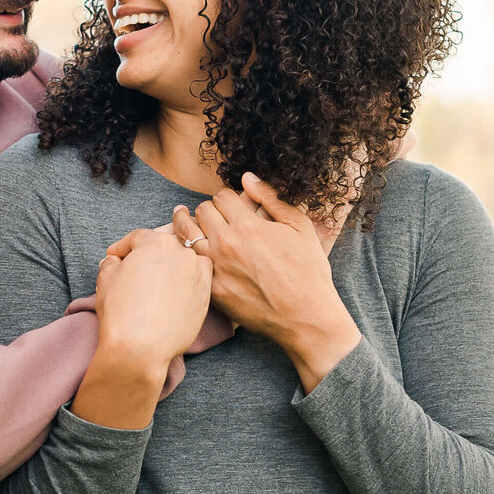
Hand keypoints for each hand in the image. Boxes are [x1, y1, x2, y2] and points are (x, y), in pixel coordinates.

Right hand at [72, 228, 213, 428]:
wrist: (141, 347)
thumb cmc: (121, 312)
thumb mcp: (105, 279)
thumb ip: (111, 262)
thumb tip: (115, 261)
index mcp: (155, 242)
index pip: (138, 237)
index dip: (123, 247)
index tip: (116, 257)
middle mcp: (181, 252)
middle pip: (163, 246)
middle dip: (148, 255)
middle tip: (135, 271)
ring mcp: (197, 272)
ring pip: (184, 260)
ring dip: (171, 266)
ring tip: (157, 283)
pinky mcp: (207, 294)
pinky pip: (198, 279)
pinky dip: (188, 281)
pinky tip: (173, 295)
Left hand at [172, 175, 360, 394]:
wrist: (305, 316)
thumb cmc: (308, 271)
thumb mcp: (299, 227)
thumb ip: (271, 198)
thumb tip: (247, 177)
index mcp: (248, 226)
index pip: (221, 197)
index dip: (226, 196)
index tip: (230, 203)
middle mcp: (227, 245)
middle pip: (201, 211)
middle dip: (208, 208)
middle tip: (213, 214)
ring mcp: (216, 268)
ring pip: (186, 234)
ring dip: (187, 224)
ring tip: (184, 219)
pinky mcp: (212, 290)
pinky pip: (190, 263)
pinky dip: (188, 252)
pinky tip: (190, 250)